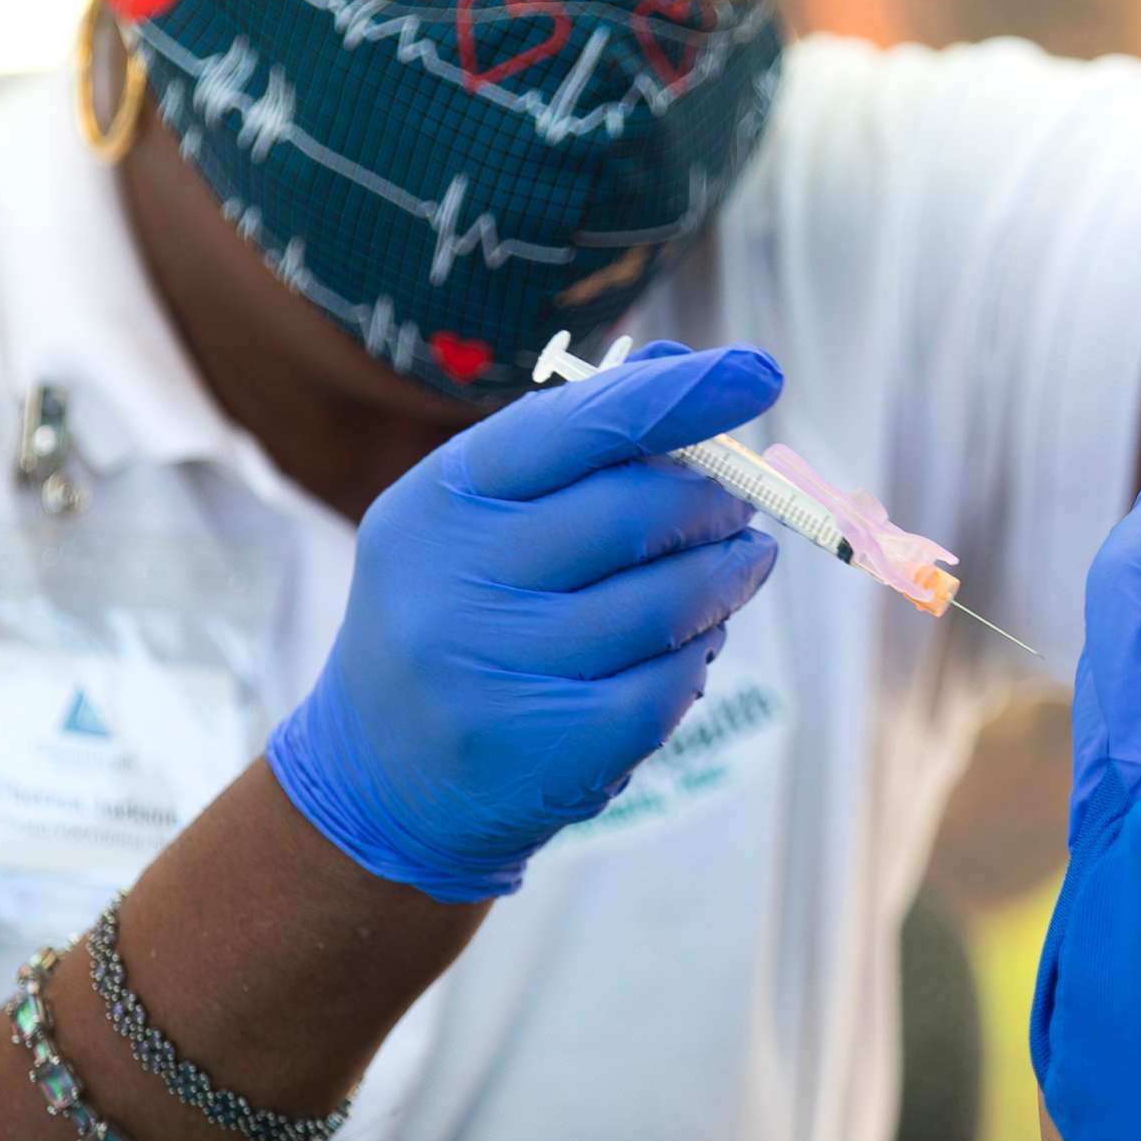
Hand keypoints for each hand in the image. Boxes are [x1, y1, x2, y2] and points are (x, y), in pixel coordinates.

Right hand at [268, 342, 784, 900]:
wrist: (380, 776)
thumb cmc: (455, 614)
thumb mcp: (477, 518)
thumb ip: (573, 444)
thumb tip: (681, 364)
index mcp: (442, 499)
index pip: (579, 426)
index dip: (679, 397)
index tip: (760, 372)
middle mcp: (457, 579)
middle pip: (636, 513)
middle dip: (714, 500)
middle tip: (741, 501)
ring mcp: (497, 669)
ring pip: (666, 603)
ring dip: (728, 576)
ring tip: (743, 562)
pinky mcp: (544, 747)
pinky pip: (666, 684)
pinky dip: (698, 655)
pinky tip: (696, 642)